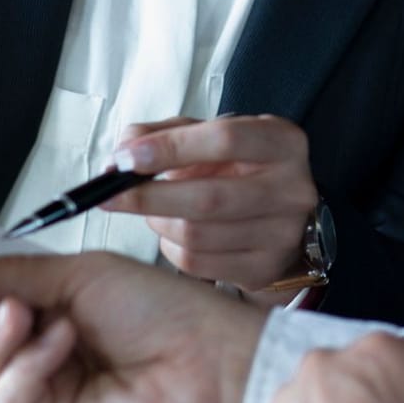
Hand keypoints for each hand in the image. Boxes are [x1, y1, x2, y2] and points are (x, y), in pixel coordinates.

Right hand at [0, 251, 266, 402]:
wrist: (210, 363)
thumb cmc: (165, 311)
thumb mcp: (80, 273)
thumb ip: (13, 274)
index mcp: (56, 305)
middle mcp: (48, 348)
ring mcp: (52, 387)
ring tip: (23, 313)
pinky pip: (14, 393)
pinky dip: (30, 364)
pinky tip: (61, 344)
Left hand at [101, 113, 317, 295]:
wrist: (280, 217)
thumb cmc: (238, 169)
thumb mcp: (210, 137)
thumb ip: (165, 133)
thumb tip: (124, 149)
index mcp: (283, 142)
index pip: (225, 139)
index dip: (170, 148)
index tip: (127, 157)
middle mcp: (292, 189)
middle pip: (208, 197)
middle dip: (148, 196)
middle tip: (111, 194)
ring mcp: (282, 234)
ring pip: (197, 235)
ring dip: (158, 222)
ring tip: (152, 210)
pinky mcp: (265, 269)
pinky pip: (197, 263)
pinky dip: (170, 248)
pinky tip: (173, 233)